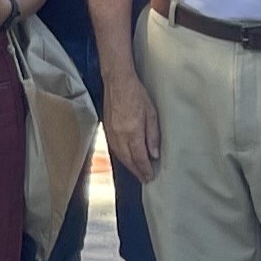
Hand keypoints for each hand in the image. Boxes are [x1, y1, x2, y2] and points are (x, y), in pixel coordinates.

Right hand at [104, 66, 161, 182]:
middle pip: (128, 160)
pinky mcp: (106, 129)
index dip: (145, 168)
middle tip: (144, 179)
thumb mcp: (151, 113)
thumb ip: (153, 135)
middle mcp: (120, 135)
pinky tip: (126, 158)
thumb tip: (154, 154)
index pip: (139, 157)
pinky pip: (114, 148)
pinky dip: (121, 157)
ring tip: (136, 172)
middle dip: (136, 171)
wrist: (117, 82)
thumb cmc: (136, 94)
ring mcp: (111, 133)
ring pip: (120, 156)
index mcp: (132, 131)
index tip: (149, 176)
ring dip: (128, 166)